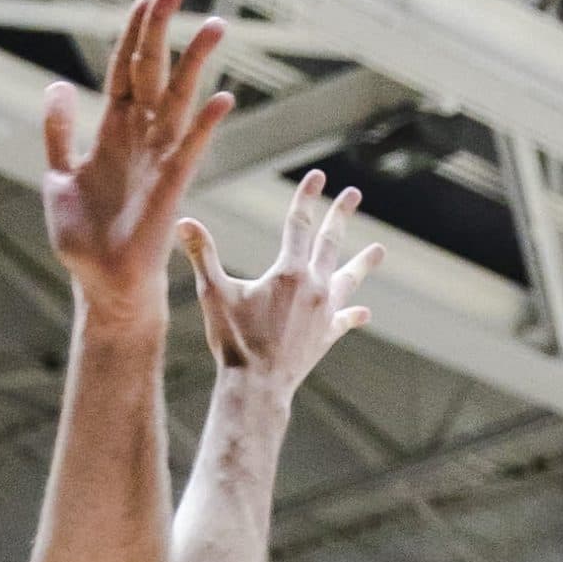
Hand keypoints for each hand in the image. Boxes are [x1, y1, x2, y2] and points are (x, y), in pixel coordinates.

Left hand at [42, 0, 234, 313]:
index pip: (127, 68)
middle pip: (154, 70)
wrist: (102, 281)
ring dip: (196, 62)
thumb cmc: (83, 237)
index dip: (137, 31)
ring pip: (180, 99)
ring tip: (215, 25)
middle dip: (164, 29)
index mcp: (112, 131)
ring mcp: (160, 158)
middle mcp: (141, 137)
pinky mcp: (171, 185)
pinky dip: (207, 123)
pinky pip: (192, 147)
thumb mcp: (58, 176)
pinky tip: (223, 97)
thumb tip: (59, 87)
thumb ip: (59, 133)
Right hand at [178, 170, 385, 397]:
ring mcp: (324, 312)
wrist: (258, 385)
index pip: (299, 224)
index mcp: (289, 272)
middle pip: (331, 243)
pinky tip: (363, 312)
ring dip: (363, 263)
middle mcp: (314, 288)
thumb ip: (202, 254)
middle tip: (354, 194)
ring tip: (379, 250)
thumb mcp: (214, 293)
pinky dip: (353, 314)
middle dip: (340, 215)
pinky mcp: (327, 335)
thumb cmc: (234, 340)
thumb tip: (183, 220)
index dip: (308, 197)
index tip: (318, 175)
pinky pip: (344, 320)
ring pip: (348, 280)